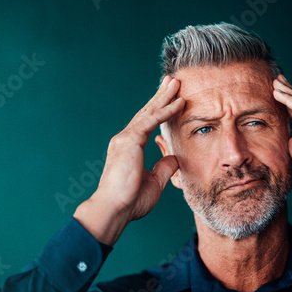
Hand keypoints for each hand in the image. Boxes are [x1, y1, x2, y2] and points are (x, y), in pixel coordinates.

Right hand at [74, 76, 184, 244]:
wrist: (113, 210)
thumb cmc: (130, 202)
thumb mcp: (154, 183)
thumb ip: (164, 167)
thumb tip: (174, 157)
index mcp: (128, 149)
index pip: (146, 125)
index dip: (158, 110)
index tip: (169, 99)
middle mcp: (124, 140)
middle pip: (146, 113)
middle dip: (160, 96)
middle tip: (171, 81)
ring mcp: (125, 138)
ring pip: (149, 112)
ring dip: (164, 97)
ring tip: (176, 83)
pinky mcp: (129, 140)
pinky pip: (151, 121)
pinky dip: (166, 111)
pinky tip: (178, 102)